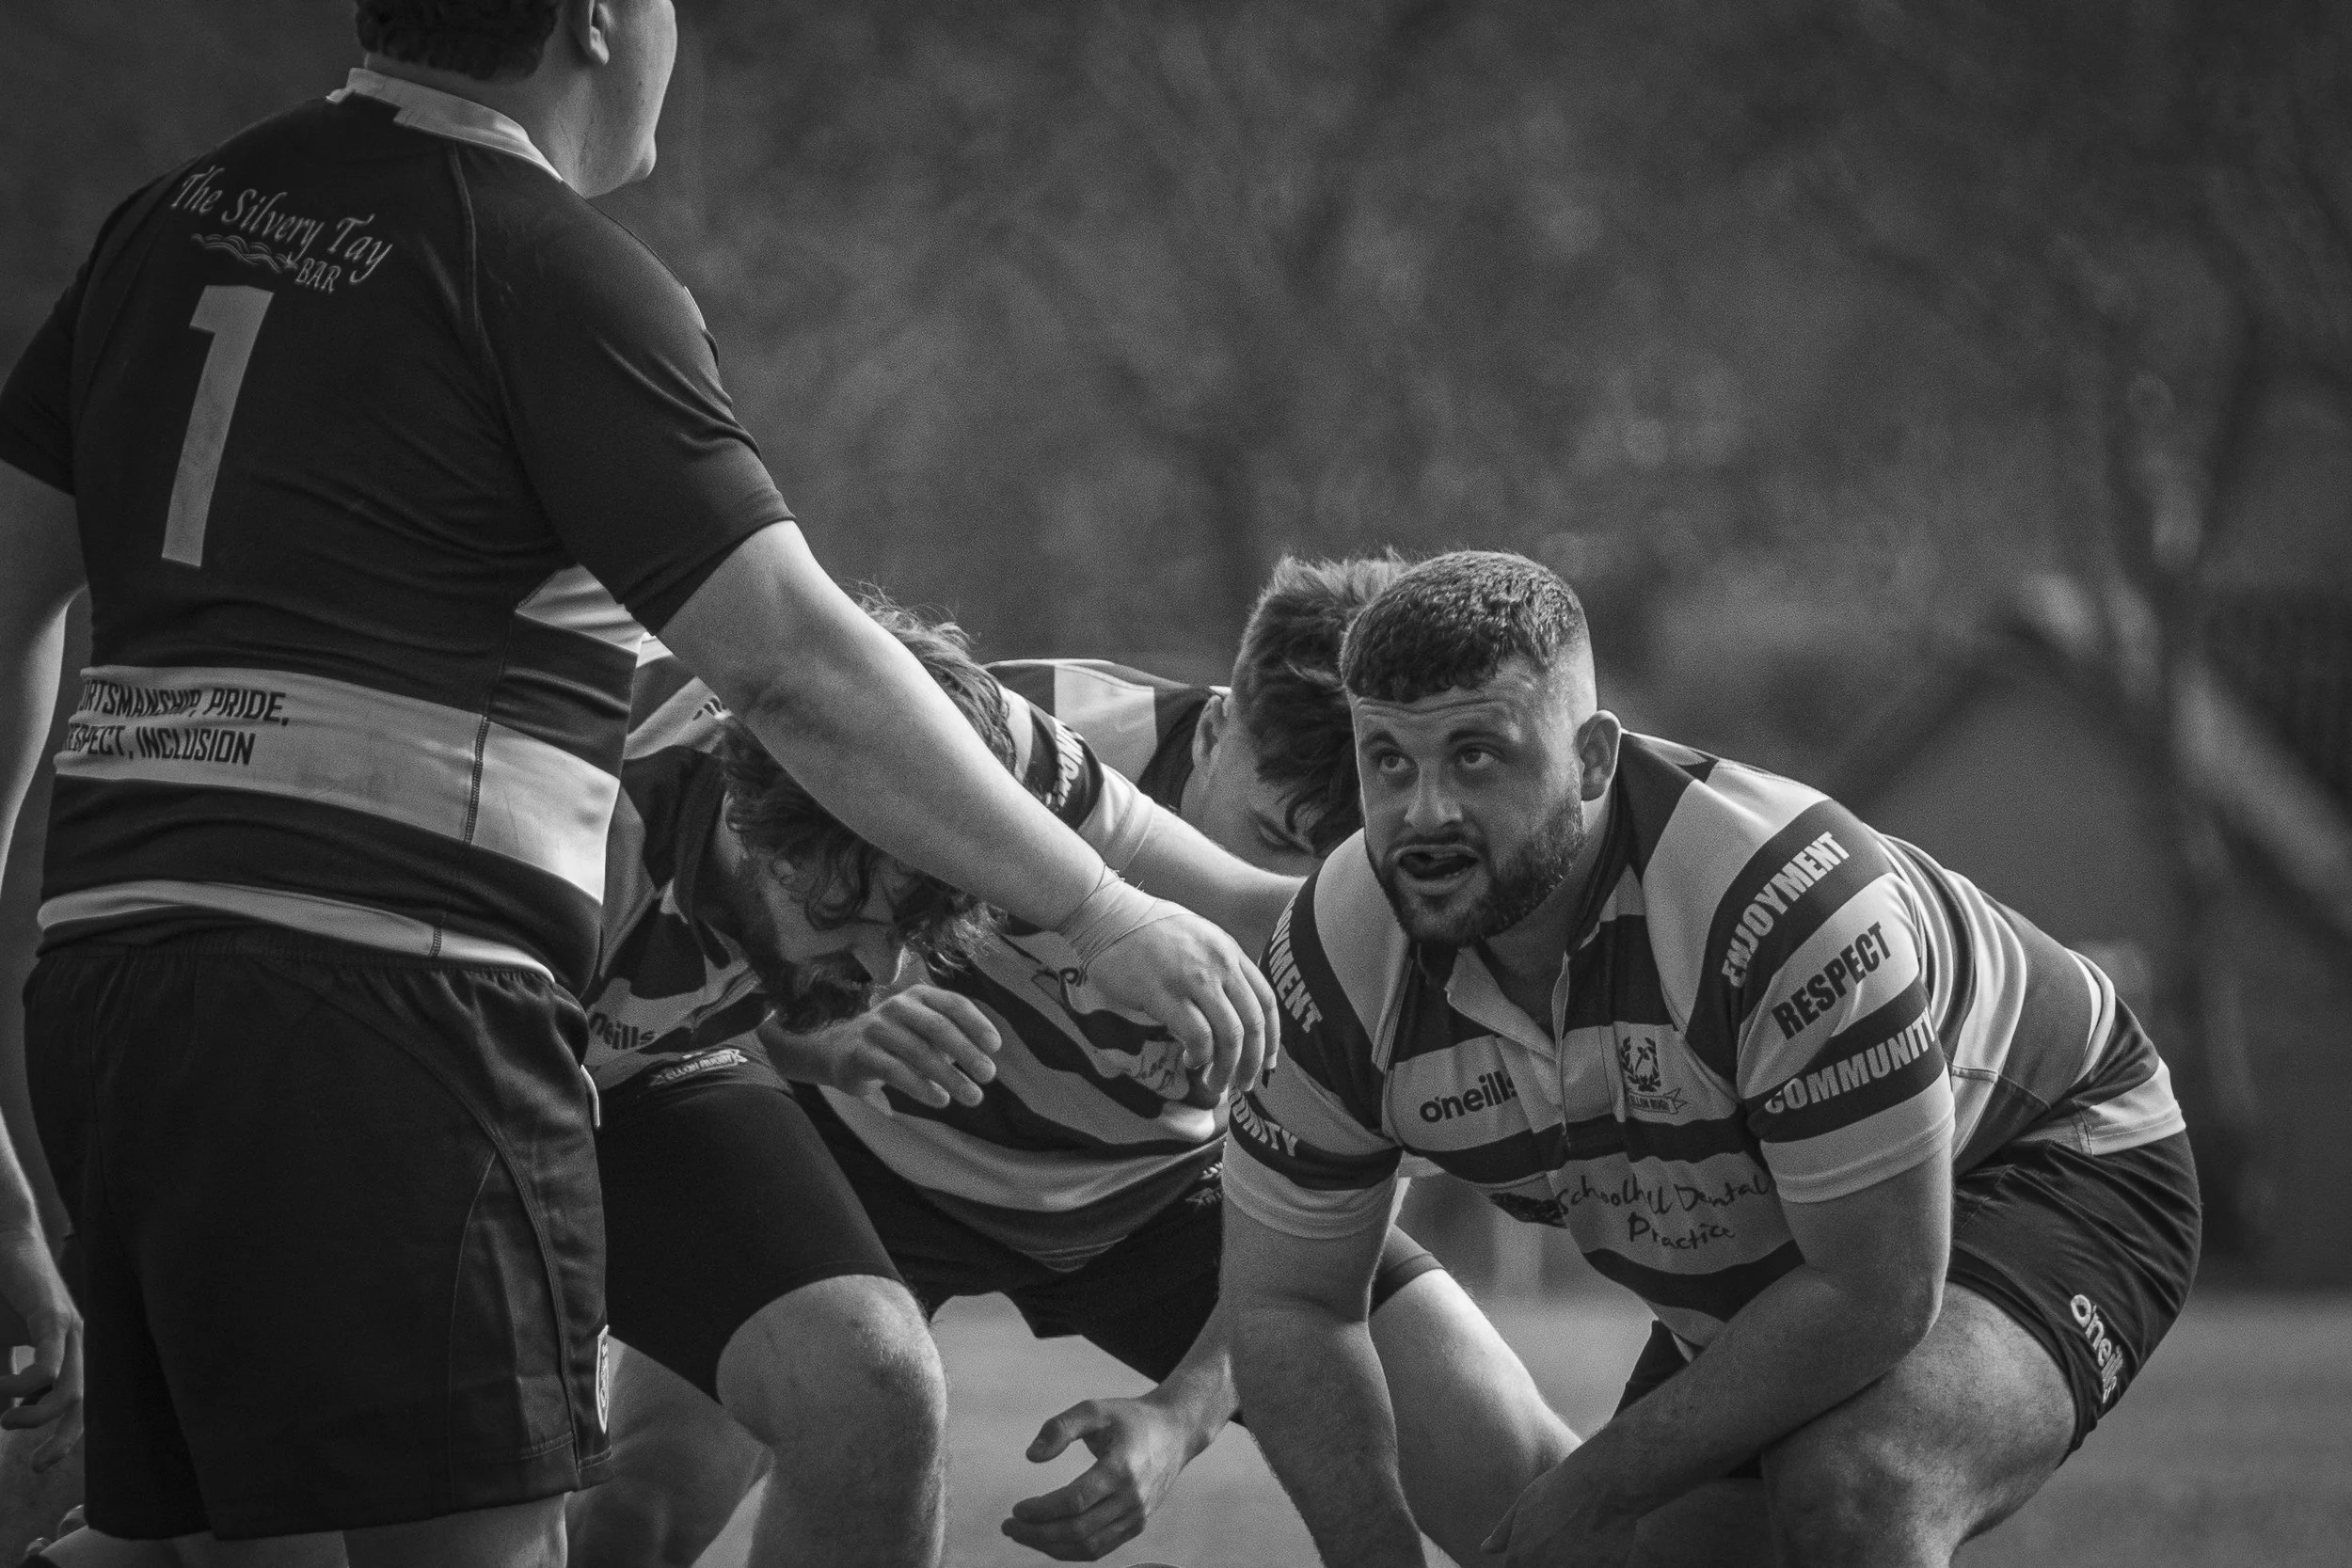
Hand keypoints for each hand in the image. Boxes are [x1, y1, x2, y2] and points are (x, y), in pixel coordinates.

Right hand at [0, 1224, 81, 1470]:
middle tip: (36, 1465)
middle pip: (86, 1402)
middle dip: (65, 1439)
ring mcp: (69, 1329)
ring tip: (6, 1420)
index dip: (68, 1437)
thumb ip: (7, 1380)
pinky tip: (2, 1388)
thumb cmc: (5, 1295)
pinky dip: (27, 1384)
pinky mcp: (52, 1315)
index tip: (40, 1465)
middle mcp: (79, 1342)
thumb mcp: (3, 1346)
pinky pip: (50, 1361)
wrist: (5, 1245)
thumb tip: (7, 1412)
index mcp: (70, 1351)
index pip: (82, 1401)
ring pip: (71, 1388)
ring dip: (36, 1415)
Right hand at [815, 985, 1002, 1108]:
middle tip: (988, 1075)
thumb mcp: (923, 1032)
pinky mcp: (862, 1053)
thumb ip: (951, 1038)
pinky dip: (921, 1087)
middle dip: (967, 1052)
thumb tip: (986, 1057)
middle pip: (939, 1027)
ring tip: (972, 1097)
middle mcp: (899, 1006)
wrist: (839, 1050)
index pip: (954, 1004)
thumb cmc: (895, 1041)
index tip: (995, 1047)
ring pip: (919, 1052)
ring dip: (950, 1077)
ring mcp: (877, 1028)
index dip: (977, 1024)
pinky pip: (896, 1071)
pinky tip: (940, 1099)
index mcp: (920, 996)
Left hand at [1002, 1395, 1205, 1560]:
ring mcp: (1136, 1515)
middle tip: (1009, 1526)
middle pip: (1078, 1530)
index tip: (1016, 1509)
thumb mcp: (1095, 1409)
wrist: (1176, 1432)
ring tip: (1023, 1535)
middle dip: (1037, 1534)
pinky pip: (1100, 1548)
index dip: (1042, 1510)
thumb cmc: (1131, 1418)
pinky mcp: (1137, 1524)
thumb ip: (1061, 1427)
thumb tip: (1032, 1456)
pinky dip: (1071, 1550)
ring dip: (1050, 1547)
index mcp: (1121, 1468)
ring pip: (1088, 1546)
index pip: (1075, 1501)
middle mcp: (1131, 1498)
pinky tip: (1048, 1540)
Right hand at [1081, 907, 1277, 1098]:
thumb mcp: (1198, 937)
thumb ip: (1219, 967)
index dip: (1273, 1038)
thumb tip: (1230, 1008)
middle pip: (1253, 1023)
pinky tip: (1190, 1061)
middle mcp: (1218, 965)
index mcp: (1229, 951)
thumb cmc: (1148, 928)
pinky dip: (1200, 1056)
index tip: (1268, 1063)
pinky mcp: (1163, 993)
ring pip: (1230, 1035)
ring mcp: (1192, 978)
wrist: (1108, 914)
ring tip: (1216, 1084)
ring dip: (1227, 1068)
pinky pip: (1197, 1035)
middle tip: (1244, 1084)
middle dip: (1253, 1062)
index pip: (1266, 1000)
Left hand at [1482, 1456, 1640, 1567]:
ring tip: (1583, 1539)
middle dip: (1554, 1560)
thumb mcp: (1526, 1504)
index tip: (1545, 1544)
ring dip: (1575, 1561)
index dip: (1530, 1559)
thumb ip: (1504, 1532)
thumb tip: (1485, 1549)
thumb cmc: (1563, 1488)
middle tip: (1567, 1538)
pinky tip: (1600, 1544)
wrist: (1605, 1483)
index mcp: (1520, 1559)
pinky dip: (1596, 1563)